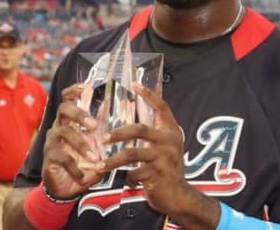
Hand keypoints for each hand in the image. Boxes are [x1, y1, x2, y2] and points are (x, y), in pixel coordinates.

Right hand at [41, 84, 106, 199]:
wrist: (66, 188)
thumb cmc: (84, 163)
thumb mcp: (98, 146)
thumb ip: (106, 131)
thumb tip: (125, 109)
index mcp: (71, 121)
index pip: (68, 98)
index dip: (75, 90)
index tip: (86, 86)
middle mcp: (60, 126)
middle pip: (64, 109)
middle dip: (79, 113)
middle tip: (94, 124)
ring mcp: (53, 141)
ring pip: (63, 132)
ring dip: (82, 145)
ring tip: (95, 158)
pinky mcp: (49, 156)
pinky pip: (61, 156)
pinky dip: (75, 167)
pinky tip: (83, 176)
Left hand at [99, 84, 195, 217]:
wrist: (178, 196)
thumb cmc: (166, 168)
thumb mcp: (164, 146)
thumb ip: (153, 132)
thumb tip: (136, 109)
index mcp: (171, 131)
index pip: (161, 107)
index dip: (149, 95)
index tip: (135, 83)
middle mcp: (170, 141)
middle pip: (140, 129)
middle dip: (118, 133)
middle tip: (103, 137)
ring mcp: (165, 157)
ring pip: (132, 153)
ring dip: (113, 160)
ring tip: (101, 166)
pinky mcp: (158, 174)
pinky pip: (134, 173)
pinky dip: (127, 178)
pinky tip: (125, 181)